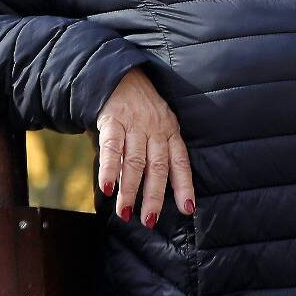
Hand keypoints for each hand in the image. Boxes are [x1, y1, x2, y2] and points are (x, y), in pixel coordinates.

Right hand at [96, 67, 195, 228]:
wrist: (120, 75)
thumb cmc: (141, 110)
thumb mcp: (159, 125)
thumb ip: (159, 153)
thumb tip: (158, 191)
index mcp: (170, 132)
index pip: (180, 162)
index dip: (184, 186)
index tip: (188, 209)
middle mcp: (155, 129)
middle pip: (157, 166)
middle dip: (153, 196)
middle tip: (148, 220)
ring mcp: (134, 124)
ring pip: (134, 161)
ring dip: (129, 189)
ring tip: (125, 212)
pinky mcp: (112, 119)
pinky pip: (111, 147)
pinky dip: (108, 168)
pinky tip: (107, 187)